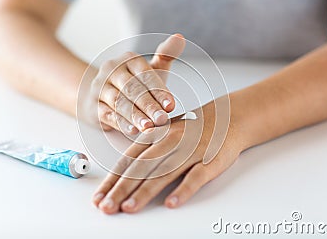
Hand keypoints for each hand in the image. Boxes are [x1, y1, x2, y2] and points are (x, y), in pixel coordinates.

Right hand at [83, 34, 185, 134]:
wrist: (102, 96)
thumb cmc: (134, 83)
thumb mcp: (150, 69)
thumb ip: (165, 55)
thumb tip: (180, 38)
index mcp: (129, 59)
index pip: (145, 75)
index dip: (159, 91)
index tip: (171, 106)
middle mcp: (112, 70)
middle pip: (132, 89)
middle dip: (148, 105)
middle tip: (162, 119)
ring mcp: (100, 87)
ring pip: (118, 102)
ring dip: (135, 116)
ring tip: (148, 127)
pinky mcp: (92, 105)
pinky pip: (106, 114)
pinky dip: (120, 123)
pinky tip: (132, 130)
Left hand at [92, 97, 242, 213]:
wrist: (228, 117)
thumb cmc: (191, 128)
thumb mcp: (164, 133)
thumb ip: (145, 151)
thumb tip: (121, 175)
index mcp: (155, 136)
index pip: (128, 160)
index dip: (112, 180)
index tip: (98, 197)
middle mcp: (169, 142)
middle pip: (141, 168)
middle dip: (121, 189)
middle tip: (107, 207)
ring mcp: (189, 151)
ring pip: (164, 172)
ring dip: (145, 191)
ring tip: (129, 208)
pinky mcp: (209, 160)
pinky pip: (195, 176)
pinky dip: (183, 189)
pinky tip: (171, 203)